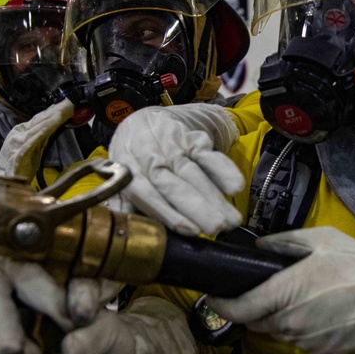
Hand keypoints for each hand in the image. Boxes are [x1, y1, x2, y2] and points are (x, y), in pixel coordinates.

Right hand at [0, 99, 74, 179]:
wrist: (4, 180)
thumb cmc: (20, 165)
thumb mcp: (34, 148)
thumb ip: (42, 137)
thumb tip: (54, 125)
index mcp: (20, 131)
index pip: (38, 119)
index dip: (52, 112)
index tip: (65, 105)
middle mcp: (17, 135)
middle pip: (38, 121)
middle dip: (54, 113)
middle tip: (67, 105)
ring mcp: (16, 144)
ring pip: (36, 129)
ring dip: (49, 121)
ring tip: (61, 114)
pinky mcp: (18, 155)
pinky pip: (30, 143)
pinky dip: (39, 135)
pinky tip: (47, 129)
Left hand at [107, 104, 243, 235]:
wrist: (143, 119)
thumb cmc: (132, 157)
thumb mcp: (118, 179)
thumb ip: (123, 206)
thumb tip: (128, 234)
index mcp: (127, 170)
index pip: (145, 193)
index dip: (168, 212)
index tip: (190, 230)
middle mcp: (148, 156)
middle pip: (173, 184)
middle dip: (197, 207)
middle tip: (217, 227)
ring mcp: (171, 145)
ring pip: (193, 172)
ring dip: (214, 196)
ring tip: (231, 219)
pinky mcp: (191, 137)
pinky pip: (208, 153)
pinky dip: (223, 168)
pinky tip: (235, 186)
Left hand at [207, 227, 354, 353]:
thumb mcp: (319, 240)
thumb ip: (282, 243)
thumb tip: (257, 247)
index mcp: (283, 294)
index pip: (238, 308)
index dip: (220, 304)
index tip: (213, 296)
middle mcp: (289, 323)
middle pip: (255, 321)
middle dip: (251, 308)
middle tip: (260, 291)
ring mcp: (305, 342)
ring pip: (277, 332)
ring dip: (278, 318)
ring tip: (296, 299)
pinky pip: (300, 341)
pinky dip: (300, 329)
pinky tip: (318, 313)